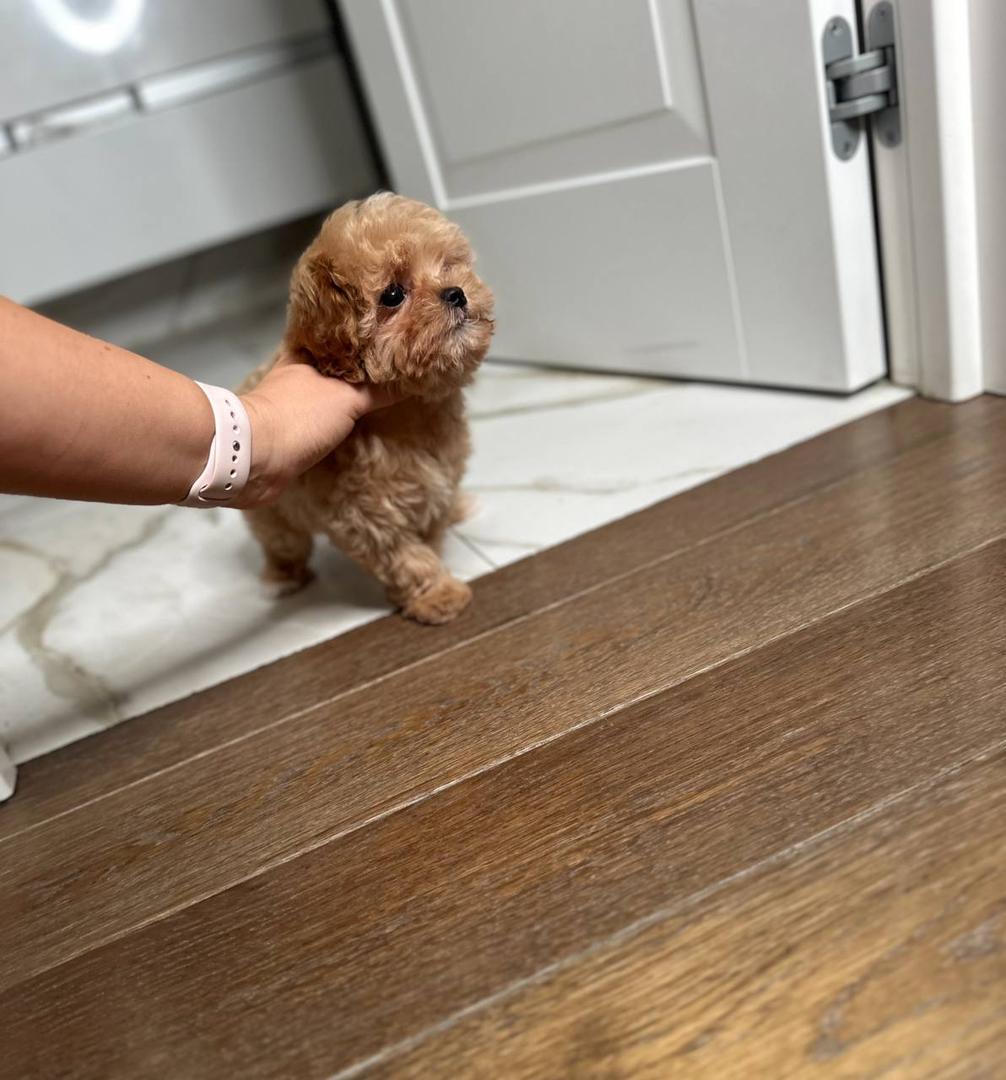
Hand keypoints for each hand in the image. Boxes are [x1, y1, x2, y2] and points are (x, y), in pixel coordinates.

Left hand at [238, 353, 398, 507]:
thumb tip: (412, 378)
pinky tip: (351, 428)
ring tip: (373, 398)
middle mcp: (293, 376)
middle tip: (383, 371)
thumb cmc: (299, 416)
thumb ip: (377, 390)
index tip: (381, 339)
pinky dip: (333, 425)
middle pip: (329, 368)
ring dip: (341, 399)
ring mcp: (287, 406)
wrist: (255, 458)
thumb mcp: (347, 398)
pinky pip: (317, 424)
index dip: (356, 338)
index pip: (335, 339)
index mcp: (304, 356)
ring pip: (322, 397)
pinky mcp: (285, 435)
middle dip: (352, 371)